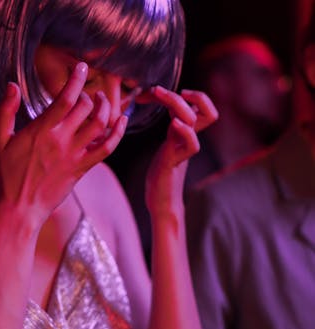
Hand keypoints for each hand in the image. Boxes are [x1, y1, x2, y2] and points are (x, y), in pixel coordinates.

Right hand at [0, 63, 127, 227]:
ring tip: (103, 101)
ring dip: (106, 108)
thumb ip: (6, 110)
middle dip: (88, 95)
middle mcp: (61, 140)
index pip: (65, 98)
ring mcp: (74, 155)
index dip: (76, 79)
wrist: (19, 208)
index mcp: (41, 130)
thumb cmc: (7, 175)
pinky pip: (107, 149)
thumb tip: (12, 85)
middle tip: (86, 93)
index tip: (81, 67)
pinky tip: (122, 121)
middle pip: (86, 108)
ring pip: (100, 125)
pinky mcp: (82, 168)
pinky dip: (118, 133)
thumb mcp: (0, 140)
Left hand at [145, 86, 217, 220]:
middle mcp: (188, 140)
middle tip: (160, 90)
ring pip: (195, 121)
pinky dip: (184, 130)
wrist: (161, 202)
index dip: (193, 96)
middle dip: (193, 96)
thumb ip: (173, 131)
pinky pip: (191, 145)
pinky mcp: (174, 162)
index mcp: (187, 135)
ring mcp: (182, 150)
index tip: (163, 92)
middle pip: (208, 111)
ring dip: (176, 103)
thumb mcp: (168, 147)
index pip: (203, 109)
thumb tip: (172, 111)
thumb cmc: (161, 175)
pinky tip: (172, 123)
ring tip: (156, 94)